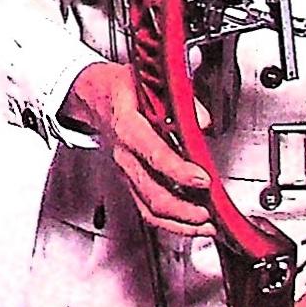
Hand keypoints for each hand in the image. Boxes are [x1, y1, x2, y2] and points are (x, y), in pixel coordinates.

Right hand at [60, 61, 215, 236]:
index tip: (203, 179)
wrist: (95, 96)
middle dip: (183, 208)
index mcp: (128, 126)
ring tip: (207, 225)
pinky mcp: (131, 182)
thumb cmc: (123, 87)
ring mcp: (126, 172)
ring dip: (180, 222)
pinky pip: (148, 210)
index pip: (154, 153)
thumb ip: (181, 100)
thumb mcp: (151, 80)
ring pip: (149, 208)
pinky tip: (192, 224)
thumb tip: (202, 121)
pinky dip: (171, 222)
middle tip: (209, 212)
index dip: (178, 170)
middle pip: (152, 192)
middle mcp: (125, 154)